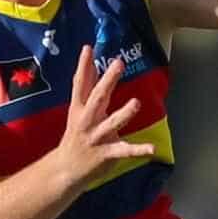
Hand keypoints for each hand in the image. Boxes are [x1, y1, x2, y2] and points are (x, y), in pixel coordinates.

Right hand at [56, 46, 153, 183]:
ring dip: (123, 113)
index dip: (83, 66)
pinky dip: (138, 150)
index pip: (80, 84)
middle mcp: (86, 121)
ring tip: (135, 103)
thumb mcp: (78, 110)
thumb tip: (92, 63)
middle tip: (118, 63)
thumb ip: (87, 88)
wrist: (65, 169)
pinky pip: (124, 151)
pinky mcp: (106, 154)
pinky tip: (152, 149)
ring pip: (111, 123)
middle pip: (97, 98)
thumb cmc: (76, 136)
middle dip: (107, 81)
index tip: (88, 48)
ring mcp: (96, 137)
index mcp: (79, 108)